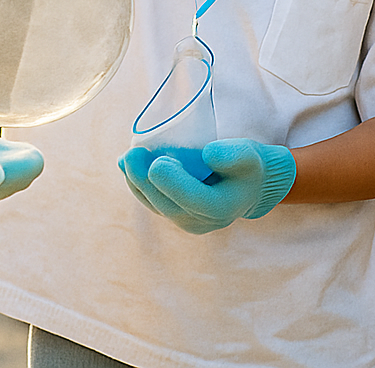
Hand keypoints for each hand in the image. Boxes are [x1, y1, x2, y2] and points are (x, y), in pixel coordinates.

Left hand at [118, 139, 295, 233]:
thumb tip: (207, 154)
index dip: (173, 183)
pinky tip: (125, 165)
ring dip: (135, 181)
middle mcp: (202, 222)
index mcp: (222, 208)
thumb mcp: (249, 154)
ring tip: (126, 157)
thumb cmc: (247, 166)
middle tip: (131, 153)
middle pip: (167, 204)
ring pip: (154, 205)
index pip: (195, 201)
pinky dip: (136, 184)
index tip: (158, 162)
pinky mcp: (174, 215)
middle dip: (144, 179)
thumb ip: (233, 154)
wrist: (247, 186)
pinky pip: (151, 202)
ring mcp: (186, 221)